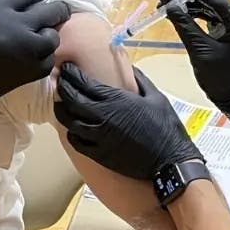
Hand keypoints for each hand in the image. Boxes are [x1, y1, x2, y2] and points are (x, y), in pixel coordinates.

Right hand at [0, 0, 70, 110]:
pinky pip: (48, 61)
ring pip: (53, 37)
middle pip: (53, 11)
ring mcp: (25, 52)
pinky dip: (44, 56)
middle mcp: (17, 27)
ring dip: (49, 33)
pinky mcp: (26, 74)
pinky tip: (32, 54)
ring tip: (38, 34)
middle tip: (50, 12)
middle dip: (55, 9)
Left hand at [55, 63, 201, 180]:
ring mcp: (97, 138)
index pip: (84, 83)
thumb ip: (140, 80)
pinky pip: (76, 141)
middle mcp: (102, 118)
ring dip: (62, 109)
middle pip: (71, 99)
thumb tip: (128, 68)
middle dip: (63, 87)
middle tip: (60, 80)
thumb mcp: (156, 97)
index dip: (72, 74)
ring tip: (61, 102)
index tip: (67, 67)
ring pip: (69, 121)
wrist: (169, 162)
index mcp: (115, 101)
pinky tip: (72, 126)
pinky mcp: (98, 154)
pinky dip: (70, 131)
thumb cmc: (165, 128)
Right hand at [160, 0, 229, 119]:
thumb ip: (184, 26)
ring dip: (189, 4)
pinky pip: (211, 16)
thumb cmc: (219, 77)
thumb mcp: (198, 51)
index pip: (218, 2)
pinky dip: (195, 13)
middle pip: (213, 2)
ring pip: (210, 8)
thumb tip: (170, 6)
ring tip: (166, 0)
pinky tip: (178, 9)